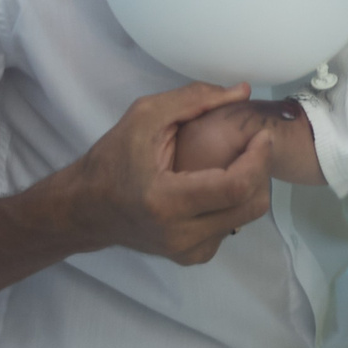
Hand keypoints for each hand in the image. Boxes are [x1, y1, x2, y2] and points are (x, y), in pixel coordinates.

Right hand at [64, 83, 271, 264]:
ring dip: (249, 188)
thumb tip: (244, 90)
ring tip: (235, 163)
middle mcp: (179, 233)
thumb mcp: (144, 116)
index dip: (259, 159)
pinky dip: (233, 206)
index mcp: (165, 200)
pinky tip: (218, 187)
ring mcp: (185, 250)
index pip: (235, 186)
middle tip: (254, 147)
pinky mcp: (190, 256)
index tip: (263, 136)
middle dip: (261, 172)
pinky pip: (230, 229)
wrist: (85, 209)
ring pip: (245, 219)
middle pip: (249, 205)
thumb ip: (194, 99)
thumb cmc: (111, 159)